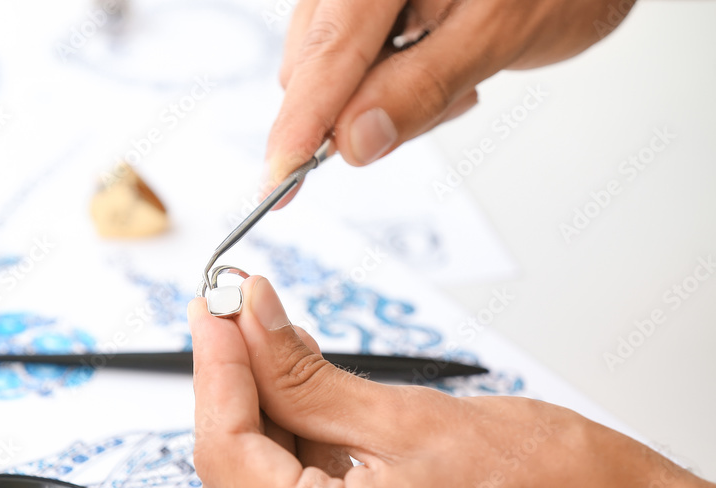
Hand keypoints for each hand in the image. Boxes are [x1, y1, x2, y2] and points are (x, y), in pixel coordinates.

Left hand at [189, 275, 715, 487]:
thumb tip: (254, 328)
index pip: (225, 452)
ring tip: (278, 353)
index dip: (215, 369)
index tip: (217, 314)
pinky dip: (294, 464)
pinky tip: (310, 410)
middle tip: (238, 323)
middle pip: (234, 480)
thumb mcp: (419, 417)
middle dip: (231, 391)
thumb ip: (312, 376)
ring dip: (261, 425)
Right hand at [267, 0, 636, 183]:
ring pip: (332, 69)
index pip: (327, 55)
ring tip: (456, 75)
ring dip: (379, 98)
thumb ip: (421, 87)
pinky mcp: (369, 5)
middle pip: (316, 64)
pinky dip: (390, 82)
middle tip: (438, 104)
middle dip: (356, 110)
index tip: (279, 181)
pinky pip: (354, 60)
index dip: (299, 124)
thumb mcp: (498, 35)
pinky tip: (442, 63)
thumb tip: (354, 140)